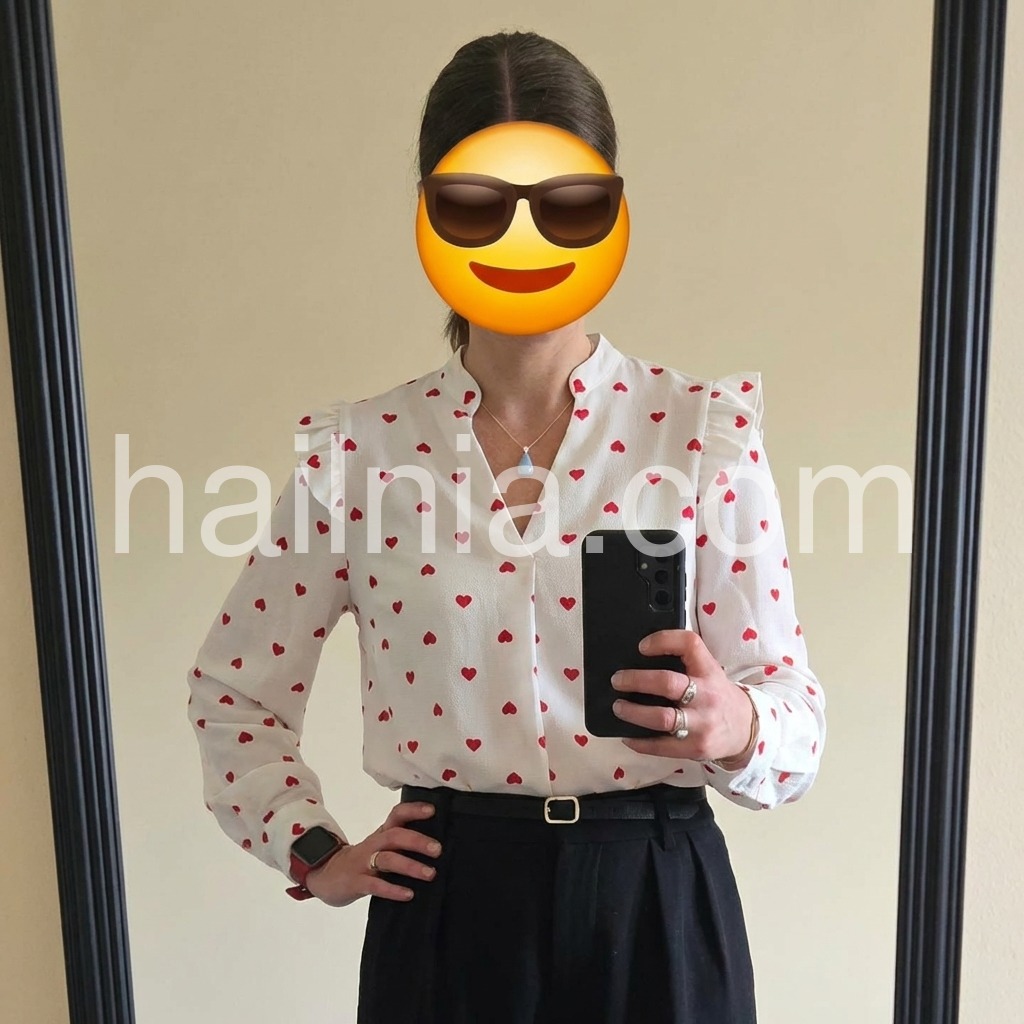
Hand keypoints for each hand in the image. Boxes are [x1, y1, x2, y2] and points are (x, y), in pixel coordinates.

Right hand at [304, 800, 441, 907]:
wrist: (324, 874)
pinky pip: (375, 885)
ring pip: (387, 859)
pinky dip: (393, 890)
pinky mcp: (355, 882)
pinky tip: (408, 894)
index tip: (432, 811)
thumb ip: (400, 844)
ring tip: (430, 874)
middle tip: (438, 850)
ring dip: (410, 866)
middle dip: (417, 841)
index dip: (413, 810)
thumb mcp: (379, 847)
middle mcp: (373, 844)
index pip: (396, 815)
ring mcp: (362, 863)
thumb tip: (435, 846)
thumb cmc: (362, 861)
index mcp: (381, 834)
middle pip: (395, 836)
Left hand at [612, 628, 756, 767]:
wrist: (744, 730)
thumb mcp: (709, 672)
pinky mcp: (695, 748)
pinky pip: (661, 746)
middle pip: (667, 683)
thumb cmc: (717, 695)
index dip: (663, 641)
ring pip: (662, 717)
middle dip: (636, 680)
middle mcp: (707, 696)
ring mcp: (702, 724)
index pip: (690, 645)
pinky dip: (640, 742)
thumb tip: (639, 656)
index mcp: (709, 671)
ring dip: (634, 712)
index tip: (642, 646)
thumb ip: (683, 663)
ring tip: (618, 707)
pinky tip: (628, 735)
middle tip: (617, 680)